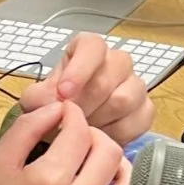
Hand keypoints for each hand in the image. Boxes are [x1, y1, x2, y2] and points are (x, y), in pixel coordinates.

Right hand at [0, 101, 131, 184]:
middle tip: (78, 137)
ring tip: (96, 162)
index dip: (72, 114)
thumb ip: (26, 130)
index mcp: (48, 181)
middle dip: (95, 135)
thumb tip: (55, 109)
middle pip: (110, 151)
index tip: (65, 114)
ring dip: (116, 164)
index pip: (79, 131)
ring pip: (129, 182)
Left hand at [18, 32, 155, 144]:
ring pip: (125, 100)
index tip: (63, 93)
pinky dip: (118, 133)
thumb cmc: (56, 106)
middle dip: (85, 105)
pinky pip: (139, 120)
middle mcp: (117, 62)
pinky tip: (103, 136)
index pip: (93, 47)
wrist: (71, 129)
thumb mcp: (37, 100)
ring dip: (101, 120)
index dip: (79, 70)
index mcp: (90, 49)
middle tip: (70, 121)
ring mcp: (135, 85)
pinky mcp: (146, 109)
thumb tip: (57, 104)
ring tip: (85, 130)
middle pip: (107, 80)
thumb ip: (40, 99)